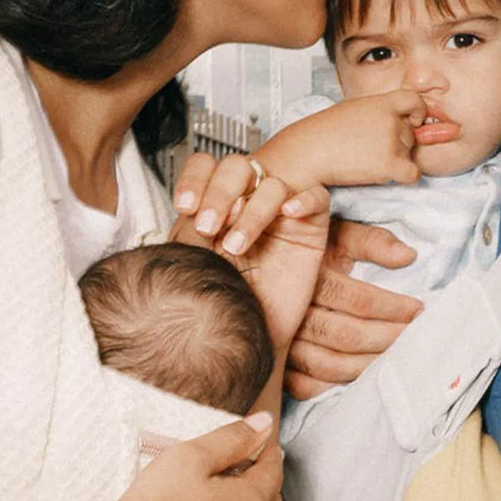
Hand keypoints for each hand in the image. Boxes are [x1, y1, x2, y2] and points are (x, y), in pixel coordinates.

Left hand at [170, 153, 329, 348]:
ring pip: (273, 185)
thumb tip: (201, 203)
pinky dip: (303, 200)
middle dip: (219, 194)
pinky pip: (316, 197)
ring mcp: (280, 211)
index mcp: (216, 202)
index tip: (185, 207)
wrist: (250, 334)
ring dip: (253, 213)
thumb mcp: (196, 259)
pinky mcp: (310, 226)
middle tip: (208, 228)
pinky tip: (288, 213)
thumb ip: (192, 226)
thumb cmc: (224, 299)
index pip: (205, 168)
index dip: (194, 180)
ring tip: (237, 246)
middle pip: (237, 167)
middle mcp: (248, 201)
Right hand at [256, 90, 426, 191]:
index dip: (418, 112)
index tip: (413, 121)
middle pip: (410, 135)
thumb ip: (377, 113)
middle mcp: (389, 119)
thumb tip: (398, 122)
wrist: (308, 152)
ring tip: (365, 160)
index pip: (414, 101)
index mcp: (380, 102)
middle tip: (369, 149)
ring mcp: (390, 141)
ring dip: (394, 160)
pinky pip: (412, 173)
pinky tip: (383, 174)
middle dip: (397, 144)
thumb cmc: (324, 133)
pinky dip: (404, 177)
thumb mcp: (352, 110)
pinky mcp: (388, 164)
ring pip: (408, 155)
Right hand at [286, 219, 422, 398]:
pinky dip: (335, 386)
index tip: (418, 310)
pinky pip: (306, 386)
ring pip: (329, 364)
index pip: (359, 301)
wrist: (259, 263)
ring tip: (395, 360)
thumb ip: (372, 241)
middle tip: (415, 339)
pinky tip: (359, 378)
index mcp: (310, 278)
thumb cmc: (307, 251)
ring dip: (368, 366)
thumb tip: (409, 255)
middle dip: (387, 339)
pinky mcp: (276, 364)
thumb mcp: (338, 236)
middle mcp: (292, 312)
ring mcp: (280, 341)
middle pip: (347, 335)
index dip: (393, 308)